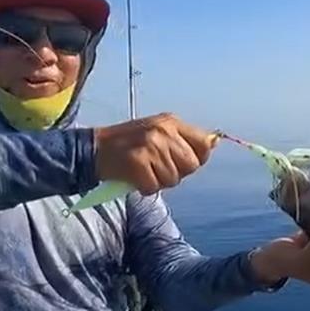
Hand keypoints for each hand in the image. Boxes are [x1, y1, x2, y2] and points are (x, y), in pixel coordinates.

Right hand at [93, 113, 217, 194]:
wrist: (94, 149)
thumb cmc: (129, 144)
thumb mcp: (159, 131)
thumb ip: (185, 139)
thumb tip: (215, 142)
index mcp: (171, 122)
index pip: (204, 143)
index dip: (197, 157)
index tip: (181, 161)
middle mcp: (163, 132)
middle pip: (191, 165)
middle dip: (177, 172)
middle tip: (156, 167)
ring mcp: (150, 146)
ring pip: (173, 179)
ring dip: (158, 181)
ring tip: (144, 170)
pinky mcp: (137, 162)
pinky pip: (154, 187)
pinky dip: (144, 188)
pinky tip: (135, 178)